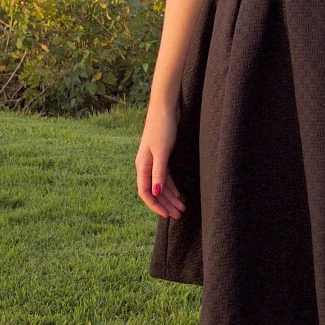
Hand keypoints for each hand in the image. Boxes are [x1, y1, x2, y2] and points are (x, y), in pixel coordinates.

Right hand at [137, 105, 185, 219]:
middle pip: (155, 191)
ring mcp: (153, 162)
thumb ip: (159, 172)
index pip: (146, 192)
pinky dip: (172, 187)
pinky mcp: (162, 157)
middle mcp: (146, 166)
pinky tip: (179, 195)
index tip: (166, 215)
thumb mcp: (162, 151)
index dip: (155, 205)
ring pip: (161, 186)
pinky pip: (165, 177)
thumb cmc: (162, 128)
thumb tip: (156, 192)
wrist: (165, 109)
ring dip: (171, 198)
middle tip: (178, 215)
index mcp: (142, 166)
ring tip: (182, 208)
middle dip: (166, 204)